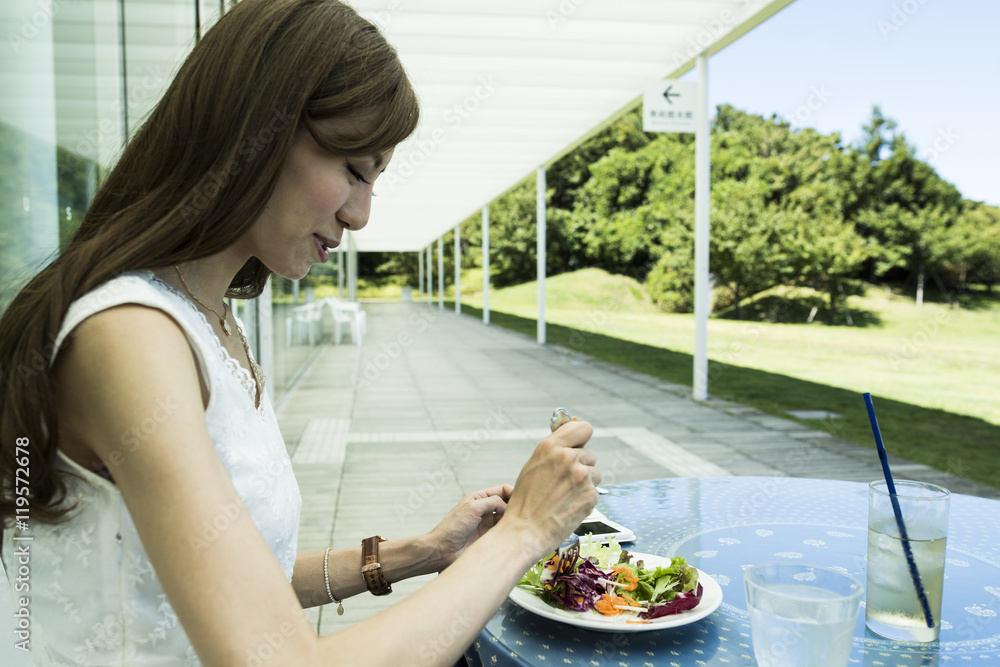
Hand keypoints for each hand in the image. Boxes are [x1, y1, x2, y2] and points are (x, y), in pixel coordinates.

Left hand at [428, 484, 513, 569]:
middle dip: (516, 508)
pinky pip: (504, 533)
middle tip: (523, 514)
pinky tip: (514, 536)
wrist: (442, 550)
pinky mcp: (489, 539)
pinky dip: (510, 533)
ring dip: (514, 522)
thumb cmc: (452, 527)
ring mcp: (488, 525)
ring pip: (508, 520)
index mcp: (480, 498)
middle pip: (508, 505)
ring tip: (520, 526)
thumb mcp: (473, 507)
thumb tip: (508, 506)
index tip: (521, 501)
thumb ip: (493, 502)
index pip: (503, 490)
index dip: (513, 493)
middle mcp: (485, 510)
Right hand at [501, 421, 599, 557]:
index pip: (583, 428)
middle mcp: (567, 457)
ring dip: (585, 484)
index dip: (582, 438)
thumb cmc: (525, 502)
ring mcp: (581, 475)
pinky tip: (568, 507)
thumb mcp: (533, 466)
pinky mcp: (590, 494)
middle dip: (581, 467)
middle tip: (562, 484)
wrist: (524, 532)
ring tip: (564, 497)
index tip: (579, 445)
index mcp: (550, 446)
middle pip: (589, 454)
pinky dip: (585, 500)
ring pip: (594, 474)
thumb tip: (571, 436)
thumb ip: (554, 450)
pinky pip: (594, 492)